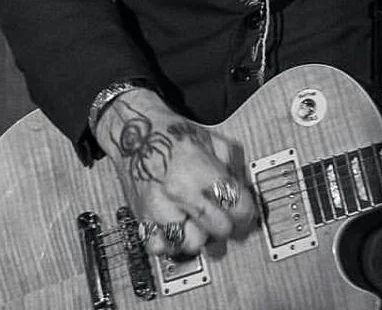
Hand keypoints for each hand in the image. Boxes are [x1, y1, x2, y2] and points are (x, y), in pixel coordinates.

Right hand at [94, 88, 259, 257]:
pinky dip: (171, 243)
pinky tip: (177, 229)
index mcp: (199, 170)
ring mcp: (159, 208)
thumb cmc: (171, 134)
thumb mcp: (211, 139)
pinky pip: (160, 248)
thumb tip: (243, 190)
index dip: (248, 211)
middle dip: (228, 224)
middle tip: (227, 217)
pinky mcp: (142, 219)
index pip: (236, 205)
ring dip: (201, 236)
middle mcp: (179, 192)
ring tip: (200, 222)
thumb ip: (230, 166)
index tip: (247, 212)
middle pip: (218, 228)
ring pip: (191, 244)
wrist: (134, 133)